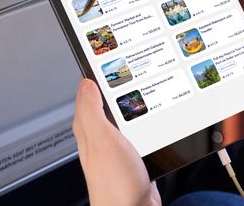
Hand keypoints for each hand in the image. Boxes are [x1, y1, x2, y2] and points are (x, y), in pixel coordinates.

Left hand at [73, 78, 160, 205]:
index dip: (97, 76)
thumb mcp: (102, 139)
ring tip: (148, 92)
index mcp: (88, 129)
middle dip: (122, 89)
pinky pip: (141, 133)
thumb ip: (92, 110)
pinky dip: (148, 125)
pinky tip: (157, 121)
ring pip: (127, 118)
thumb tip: (86, 82)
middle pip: (110, 104)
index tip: (109, 59)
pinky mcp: (135, 157)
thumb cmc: (114, 184)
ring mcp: (118, 148)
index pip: (88, 94)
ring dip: (137, 108)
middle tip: (135, 72)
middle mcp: (101, 138)